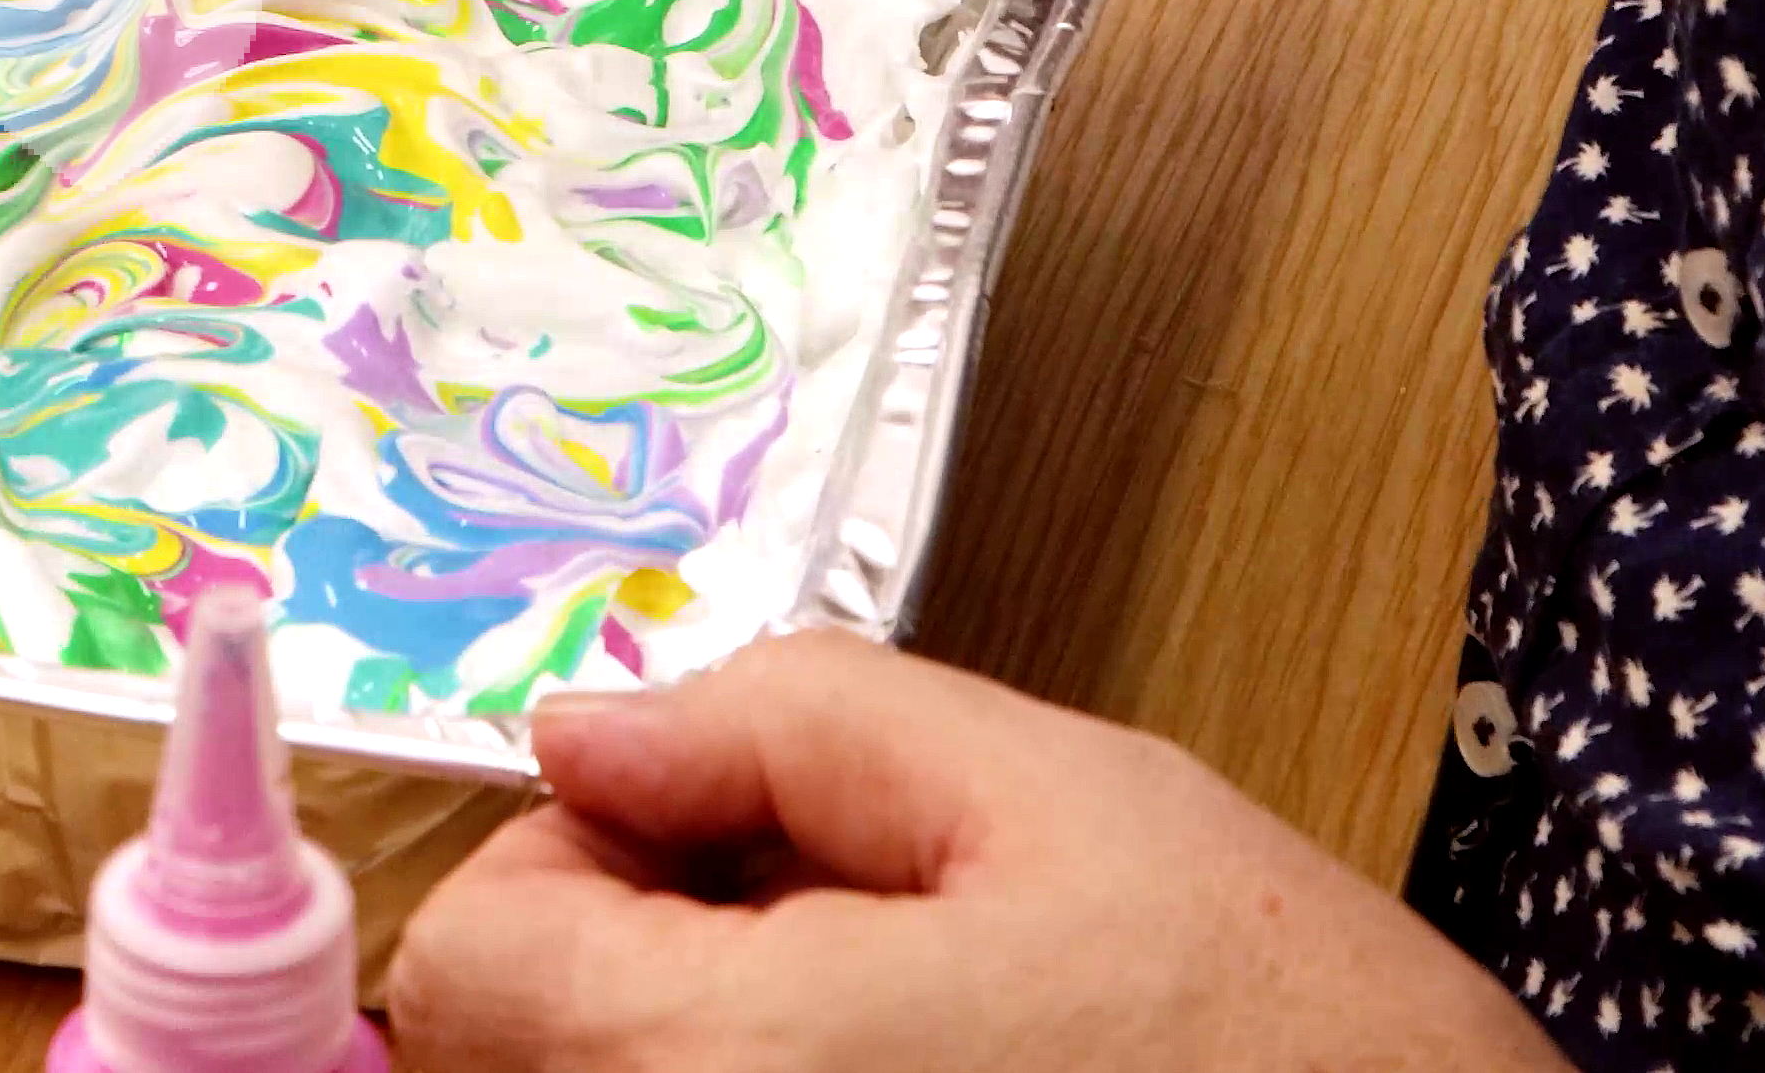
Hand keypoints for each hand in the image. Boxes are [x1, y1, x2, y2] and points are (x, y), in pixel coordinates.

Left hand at [387, 632, 1568, 1072]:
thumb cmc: (1291, 1046)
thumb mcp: (1056, 795)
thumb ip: (784, 726)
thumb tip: (588, 728)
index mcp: (715, 1071)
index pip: (473, 949)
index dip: (585, 860)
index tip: (724, 845)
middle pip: (512, 1056)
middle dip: (633, 962)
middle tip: (839, 933)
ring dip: (697, 1047)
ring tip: (908, 1034)